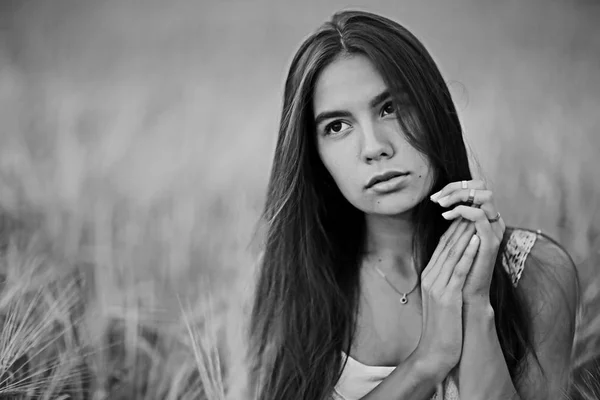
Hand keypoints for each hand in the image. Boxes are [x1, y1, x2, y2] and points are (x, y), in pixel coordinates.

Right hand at [414, 217, 480, 380]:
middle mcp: (431, 277)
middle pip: (446, 245)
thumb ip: (445, 279)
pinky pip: (459, 270)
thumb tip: (455, 266)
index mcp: (429, 275)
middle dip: (460, 224)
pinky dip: (468, 253)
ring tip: (476, 215)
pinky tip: (477, 240)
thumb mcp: (440, 298)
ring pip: (453, 253)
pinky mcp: (448, 296)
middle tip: (472, 206)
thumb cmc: (442, 326)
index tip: (466, 213)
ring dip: (465, 232)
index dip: (454, 228)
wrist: (434, 351)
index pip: (442, 247)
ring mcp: (438, 286)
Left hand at [430, 180, 505, 303]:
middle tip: (438, 197)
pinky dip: (463, 212)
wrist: (466, 296)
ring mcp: (494, 233)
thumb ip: (455, 225)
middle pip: (482, 190)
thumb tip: (444, 204)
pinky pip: (480, 218)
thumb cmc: (459, 271)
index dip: (455, 189)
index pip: (476, 192)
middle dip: (457, 189)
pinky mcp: (490, 243)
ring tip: (440, 204)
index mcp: (487, 222)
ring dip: (459, 198)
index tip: (436, 196)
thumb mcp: (456, 243)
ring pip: (483, 199)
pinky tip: (447, 215)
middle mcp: (494, 224)